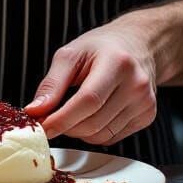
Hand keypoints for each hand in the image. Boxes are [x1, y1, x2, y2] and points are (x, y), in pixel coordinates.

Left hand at [23, 14, 157, 144]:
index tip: (42, 126)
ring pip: (101, 135)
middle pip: (93, 122)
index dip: (62, 118)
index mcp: (117, 62)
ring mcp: (145, 102)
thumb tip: (35, 111)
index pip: (88, 100)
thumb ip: (52, 84)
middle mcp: (136, 84)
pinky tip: (93, 114)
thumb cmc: (102, 47)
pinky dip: (95, 133)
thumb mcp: (71, 54)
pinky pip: (113, 138)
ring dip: (79, 131)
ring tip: (74, 111)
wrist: (137, 44)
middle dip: (66, 126)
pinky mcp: (148, 116)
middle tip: (52, 118)